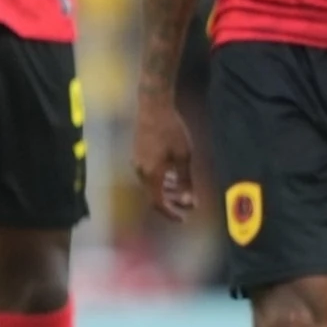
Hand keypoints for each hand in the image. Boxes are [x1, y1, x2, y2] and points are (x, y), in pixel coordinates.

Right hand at [133, 88, 195, 219]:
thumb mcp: (184, 156)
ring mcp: (137, 163)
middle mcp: (140, 172)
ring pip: (151, 185)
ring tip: (183, 190)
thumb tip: (189, 201)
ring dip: (167, 191)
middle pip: (154, 196)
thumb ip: (186, 180)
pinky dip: (161, 181)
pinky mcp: (137, 155)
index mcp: (151, 175)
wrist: (153, 107)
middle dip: (172, 203)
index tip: (184, 219)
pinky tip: (172, 175)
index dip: (171, 213)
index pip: (159, 203)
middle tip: (188, 204)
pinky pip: (148, 175)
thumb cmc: (172, 130)